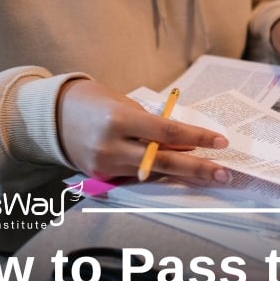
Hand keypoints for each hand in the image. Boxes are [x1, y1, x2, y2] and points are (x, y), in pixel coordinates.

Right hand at [56, 79, 229, 182]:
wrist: (56, 115)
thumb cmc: (98, 103)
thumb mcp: (128, 106)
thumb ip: (155, 126)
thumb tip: (186, 145)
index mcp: (120, 120)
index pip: (167, 133)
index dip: (196, 139)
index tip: (219, 142)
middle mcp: (111, 145)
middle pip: (164, 161)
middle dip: (198, 168)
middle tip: (223, 173)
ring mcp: (105, 164)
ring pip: (153, 173)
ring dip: (183, 175)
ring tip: (208, 175)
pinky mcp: (101, 176)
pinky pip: (136, 177)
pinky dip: (157, 175)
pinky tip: (177, 176)